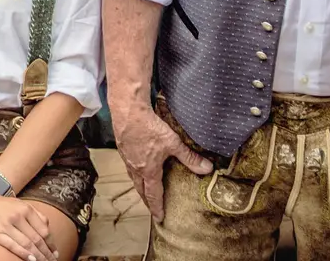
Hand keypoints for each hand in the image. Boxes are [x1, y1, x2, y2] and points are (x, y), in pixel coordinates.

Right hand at [0, 194, 57, 260]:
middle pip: (37, 239)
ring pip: (27, 244)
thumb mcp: (20, 204)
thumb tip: (48, 227)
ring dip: (38, 255)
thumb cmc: (2, 204)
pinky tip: (31, 259)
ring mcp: (6, 225)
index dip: (51, 243)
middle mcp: (17, 216)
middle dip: (46, 252)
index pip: (43, 229)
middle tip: (52, 260)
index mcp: (26, 209)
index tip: (55, 251)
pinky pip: (13, 246)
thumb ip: (35, 214)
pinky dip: (24, 253)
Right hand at [111, 105, 212, 221]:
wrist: (128, 112)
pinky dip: (134, 174)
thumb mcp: (173, 143)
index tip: (159, 217)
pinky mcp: (122, 149)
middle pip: (141, 189)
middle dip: (147, 200)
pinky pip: (129, 167)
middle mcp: (136, 168)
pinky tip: (137, 168)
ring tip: (144, 191)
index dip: (157, 207)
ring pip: (133, 179)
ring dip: (140, 187)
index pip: (153, 194)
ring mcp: (127, 159)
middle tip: (152, 208)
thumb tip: (207, 168)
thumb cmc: (149, 128)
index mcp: (148, 170)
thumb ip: (189, 157)